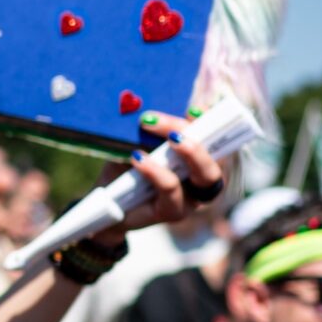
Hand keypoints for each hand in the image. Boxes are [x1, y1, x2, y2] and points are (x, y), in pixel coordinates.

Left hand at [87, 109, 225, 244]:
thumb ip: (152, 131)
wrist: (105, 203)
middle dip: (198, 136)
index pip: (215, 137)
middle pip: (216, 155)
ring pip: (205, 175)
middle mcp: (202, 178)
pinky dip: (156, 171)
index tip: (193, 110)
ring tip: (169, 140)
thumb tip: (150, 111)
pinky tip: (138, 158)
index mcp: (198, 158)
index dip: (210, 123)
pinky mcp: (174, 212)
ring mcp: (192, 197)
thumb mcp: (138, 144)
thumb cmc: (126, 169)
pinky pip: (171, 189)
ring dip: (190, 152)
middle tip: (174, 129)